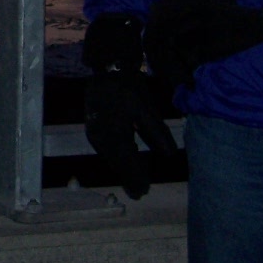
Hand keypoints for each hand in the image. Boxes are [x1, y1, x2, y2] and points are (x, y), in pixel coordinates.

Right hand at [83, 15, 178, 198]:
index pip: (128, 162)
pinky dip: (117, 158)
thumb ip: (157, 133)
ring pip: (111, 157)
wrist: (106, 68)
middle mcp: (101, 138)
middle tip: (139, 193)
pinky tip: (125, 160)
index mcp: (115, 134)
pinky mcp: (93, 129)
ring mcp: (95, 134)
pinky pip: (107, 149)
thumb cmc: (128, 87)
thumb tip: (169, 156)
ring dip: (122, 168)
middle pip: (117, 163)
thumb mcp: (146, 109)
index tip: (145, 191)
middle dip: (129, 177)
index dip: (136, 178)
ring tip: (133, 182)